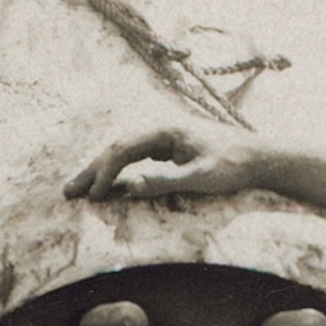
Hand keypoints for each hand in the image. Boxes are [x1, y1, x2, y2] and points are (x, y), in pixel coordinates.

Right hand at [64, 123, 259, 202]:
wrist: (258, 157)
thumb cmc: (232, 166)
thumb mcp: (200, 177)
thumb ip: (164, 181)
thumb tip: (129, 187)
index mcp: (164, 130)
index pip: (123, 149)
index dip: (104, 173)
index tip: (94, 196)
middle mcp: (160, 129)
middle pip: (116, 148)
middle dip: (91, 171)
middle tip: (67, 192)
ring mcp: (163, 138)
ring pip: (123, 153)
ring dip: (100, 171)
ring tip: (79, 190)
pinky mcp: (168, 148)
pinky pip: (134, 158)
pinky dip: (117, 172)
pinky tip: (108, 186)